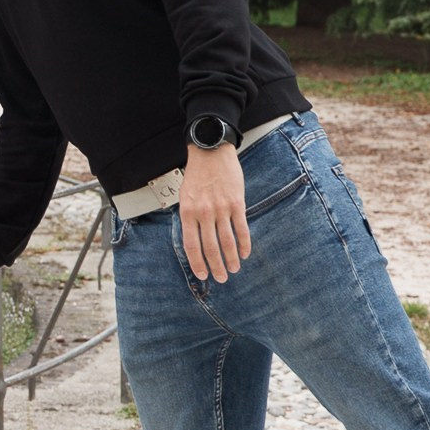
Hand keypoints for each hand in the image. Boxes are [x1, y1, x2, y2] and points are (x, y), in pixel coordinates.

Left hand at [180, 142, 251, 283]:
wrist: (211, 151)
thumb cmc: (197, 174)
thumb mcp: (185, 196)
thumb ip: (189, 217)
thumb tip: (194, 241)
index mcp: (188, 212)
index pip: (191, 245)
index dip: (197, 263)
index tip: (203, 275)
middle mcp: (203, 212)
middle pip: (210, 248)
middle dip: (216, 267)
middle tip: (221, 278)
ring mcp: (221, 208)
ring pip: (227, 242)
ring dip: (232, 259)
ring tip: (234, 269)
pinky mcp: (237, 203)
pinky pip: (241, 229)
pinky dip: (244, 244)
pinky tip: (245, 253)